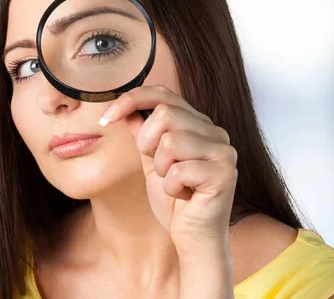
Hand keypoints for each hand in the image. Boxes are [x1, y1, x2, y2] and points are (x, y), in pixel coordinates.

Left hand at [99, 84, 237, 248]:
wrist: (192, 238)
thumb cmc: (175, 202)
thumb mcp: (151, 162)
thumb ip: (142, 133)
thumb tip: (126, 108)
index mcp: (198, 125)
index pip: (164, 94)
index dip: (132, 99)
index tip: (107, 117)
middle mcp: (215, 132)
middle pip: (166, 113)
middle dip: (147, 143)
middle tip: (157, 168)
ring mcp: (223, 151)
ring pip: (172, 141)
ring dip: (161, 168)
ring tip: (174, 183)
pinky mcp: (225, 173)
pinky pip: (180, 169)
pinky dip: (172, 187)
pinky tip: (184, 196)